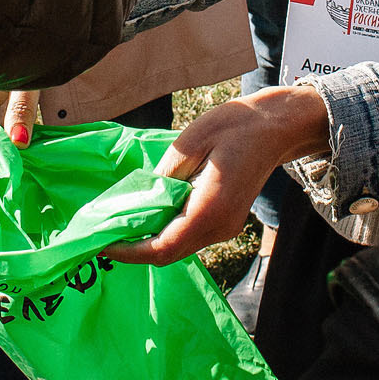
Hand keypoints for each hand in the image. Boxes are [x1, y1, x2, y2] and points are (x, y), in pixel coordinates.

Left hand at [106, 85, 330, 266]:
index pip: (162, 246)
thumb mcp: (191, 142)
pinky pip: (190, 236)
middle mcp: (219, 227)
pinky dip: (166, 231)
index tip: (103, 243)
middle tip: (104, 233)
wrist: (276, 127)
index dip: (130, 251)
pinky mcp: (226, 222)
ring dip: (149, 240)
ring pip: (179, 247)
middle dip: (135, 249)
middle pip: (169, 253)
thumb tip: (140, 200)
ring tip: (121, 222)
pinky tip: (149, 213)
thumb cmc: (235, 126)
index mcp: (209, 209)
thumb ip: (165, 176)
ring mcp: (226, 227)